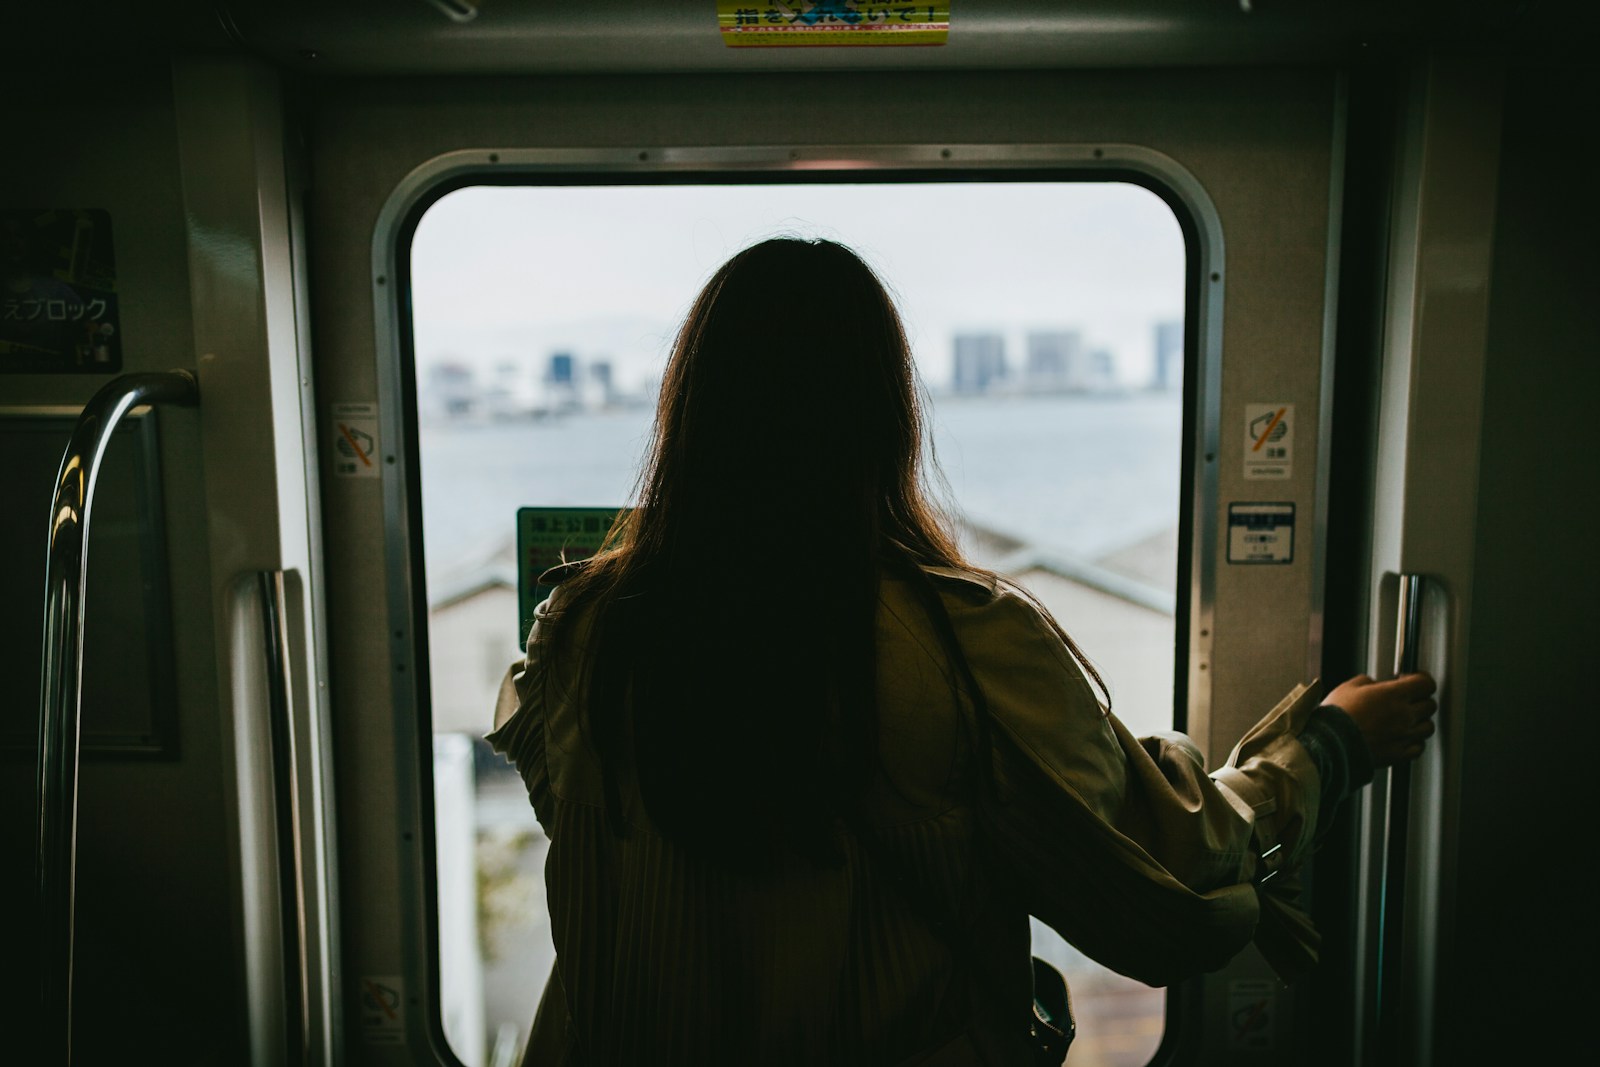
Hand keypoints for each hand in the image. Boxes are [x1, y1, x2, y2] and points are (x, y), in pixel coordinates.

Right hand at [1323, 672, 1437, 767]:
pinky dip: (1414, 742)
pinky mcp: (1398, 754)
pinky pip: (1418, 747)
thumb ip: (1368, 682)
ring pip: (1428, 727)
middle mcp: (1404, 715)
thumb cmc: (1336, 716)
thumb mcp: (1349, 687)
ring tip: (1406, 720)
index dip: (1422, 679)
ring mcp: (1403, 736)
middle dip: (1420, 699)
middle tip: (1408, 699)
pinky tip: (1403, 737)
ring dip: (1419, 721)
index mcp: (1393, 695)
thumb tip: (1374, 685)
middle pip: (1430, 705)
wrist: (1329, 744)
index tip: (1413, 680)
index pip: (1426, 683)